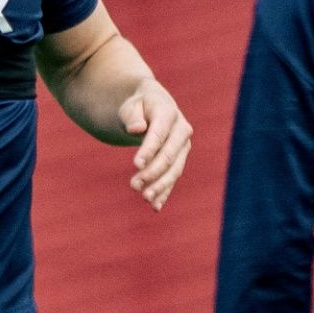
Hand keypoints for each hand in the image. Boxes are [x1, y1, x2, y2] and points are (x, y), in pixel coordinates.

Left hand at [118, 79, 192, 210]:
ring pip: (174, 169)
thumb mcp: (130, 107)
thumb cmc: (137, 106)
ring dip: (161, 185)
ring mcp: (182, 146)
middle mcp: (181, 130)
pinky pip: (173, 177)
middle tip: (133, 185)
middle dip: (153, 172)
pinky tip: (155, 206)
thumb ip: (132, 116)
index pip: (159, 134)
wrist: (151, 106)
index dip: (149, 150)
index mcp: (168, 113)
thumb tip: (136, 129)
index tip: (136, 165)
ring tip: (145, 198)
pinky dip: (165, 192)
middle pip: (169, 155)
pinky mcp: (179, 159)